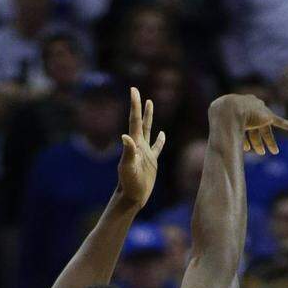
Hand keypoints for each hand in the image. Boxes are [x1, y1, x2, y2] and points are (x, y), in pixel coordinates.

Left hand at [118, 86, 165, 207]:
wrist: (132, 197)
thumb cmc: (129, 183)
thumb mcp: (128, 168)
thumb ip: (128, 152)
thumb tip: (125, 137)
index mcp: (134, 144)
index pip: (135, 120)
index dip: (135, 105)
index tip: (133, 90)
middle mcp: (139, 145)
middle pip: (141, 121)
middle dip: (140, 107)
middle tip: (138, 92)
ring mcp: (146, 152)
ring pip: (149, 130)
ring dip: (149, 117)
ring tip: (150, 103)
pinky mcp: (152, 161)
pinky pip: (157, 147)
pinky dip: (160, 140)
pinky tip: (162, 134)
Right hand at [208, 93, 287, 155]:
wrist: (228, 110)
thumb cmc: (222, 120)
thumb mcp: (221, 131)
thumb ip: (222, 140)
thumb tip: (217, 151)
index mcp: (240, 115)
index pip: (246, 130)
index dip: (247, 140)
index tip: (247, 149)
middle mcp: (250, 113)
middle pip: (256, 131)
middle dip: (258, 143)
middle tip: (261, 153)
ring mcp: (259, 114)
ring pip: (266, 131)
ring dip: (270, 142)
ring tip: (274, 152)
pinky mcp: (267, 116)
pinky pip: (278, 121)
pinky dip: (286, 124)